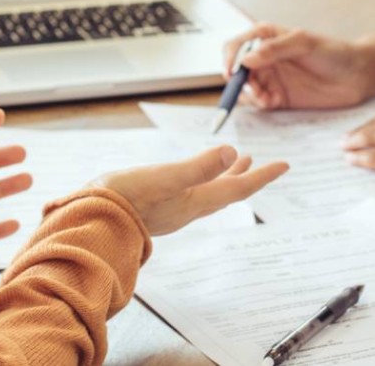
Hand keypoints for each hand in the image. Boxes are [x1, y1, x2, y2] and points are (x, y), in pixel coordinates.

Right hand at [92, 146, 288, 234]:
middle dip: (244, 176)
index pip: (238, 187)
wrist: (90, 224)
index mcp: (195, 200)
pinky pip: (188, 193)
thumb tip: (231, 151)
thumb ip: (197, 167)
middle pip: (226, 191)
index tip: (285, 165)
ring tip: (233, 162)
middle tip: (261, 163)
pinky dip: (200, 180)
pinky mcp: (154, 207)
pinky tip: (190, 178)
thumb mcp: (164, 178)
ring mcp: (171, 210)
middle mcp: (187, 208)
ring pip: (207, 192)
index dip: (262, 176)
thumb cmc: (124, 201)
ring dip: (223, 176)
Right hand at [222, 23, 374, 109]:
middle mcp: (265, 58)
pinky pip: (259, 103)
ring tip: (265, 97)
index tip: (230, 72)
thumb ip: (275, 48)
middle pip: (237, 69)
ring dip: (249, 94)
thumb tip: (246, 59)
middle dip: (238, 81)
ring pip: (246, 88)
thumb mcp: (305, 43)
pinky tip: (271, 102)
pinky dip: (259, 104)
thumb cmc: (335, 52)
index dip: (229, 58)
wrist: (359, 75)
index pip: (236, 45)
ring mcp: (272, 78)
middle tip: (250, 88)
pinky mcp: (279, 97)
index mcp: (267, 37)